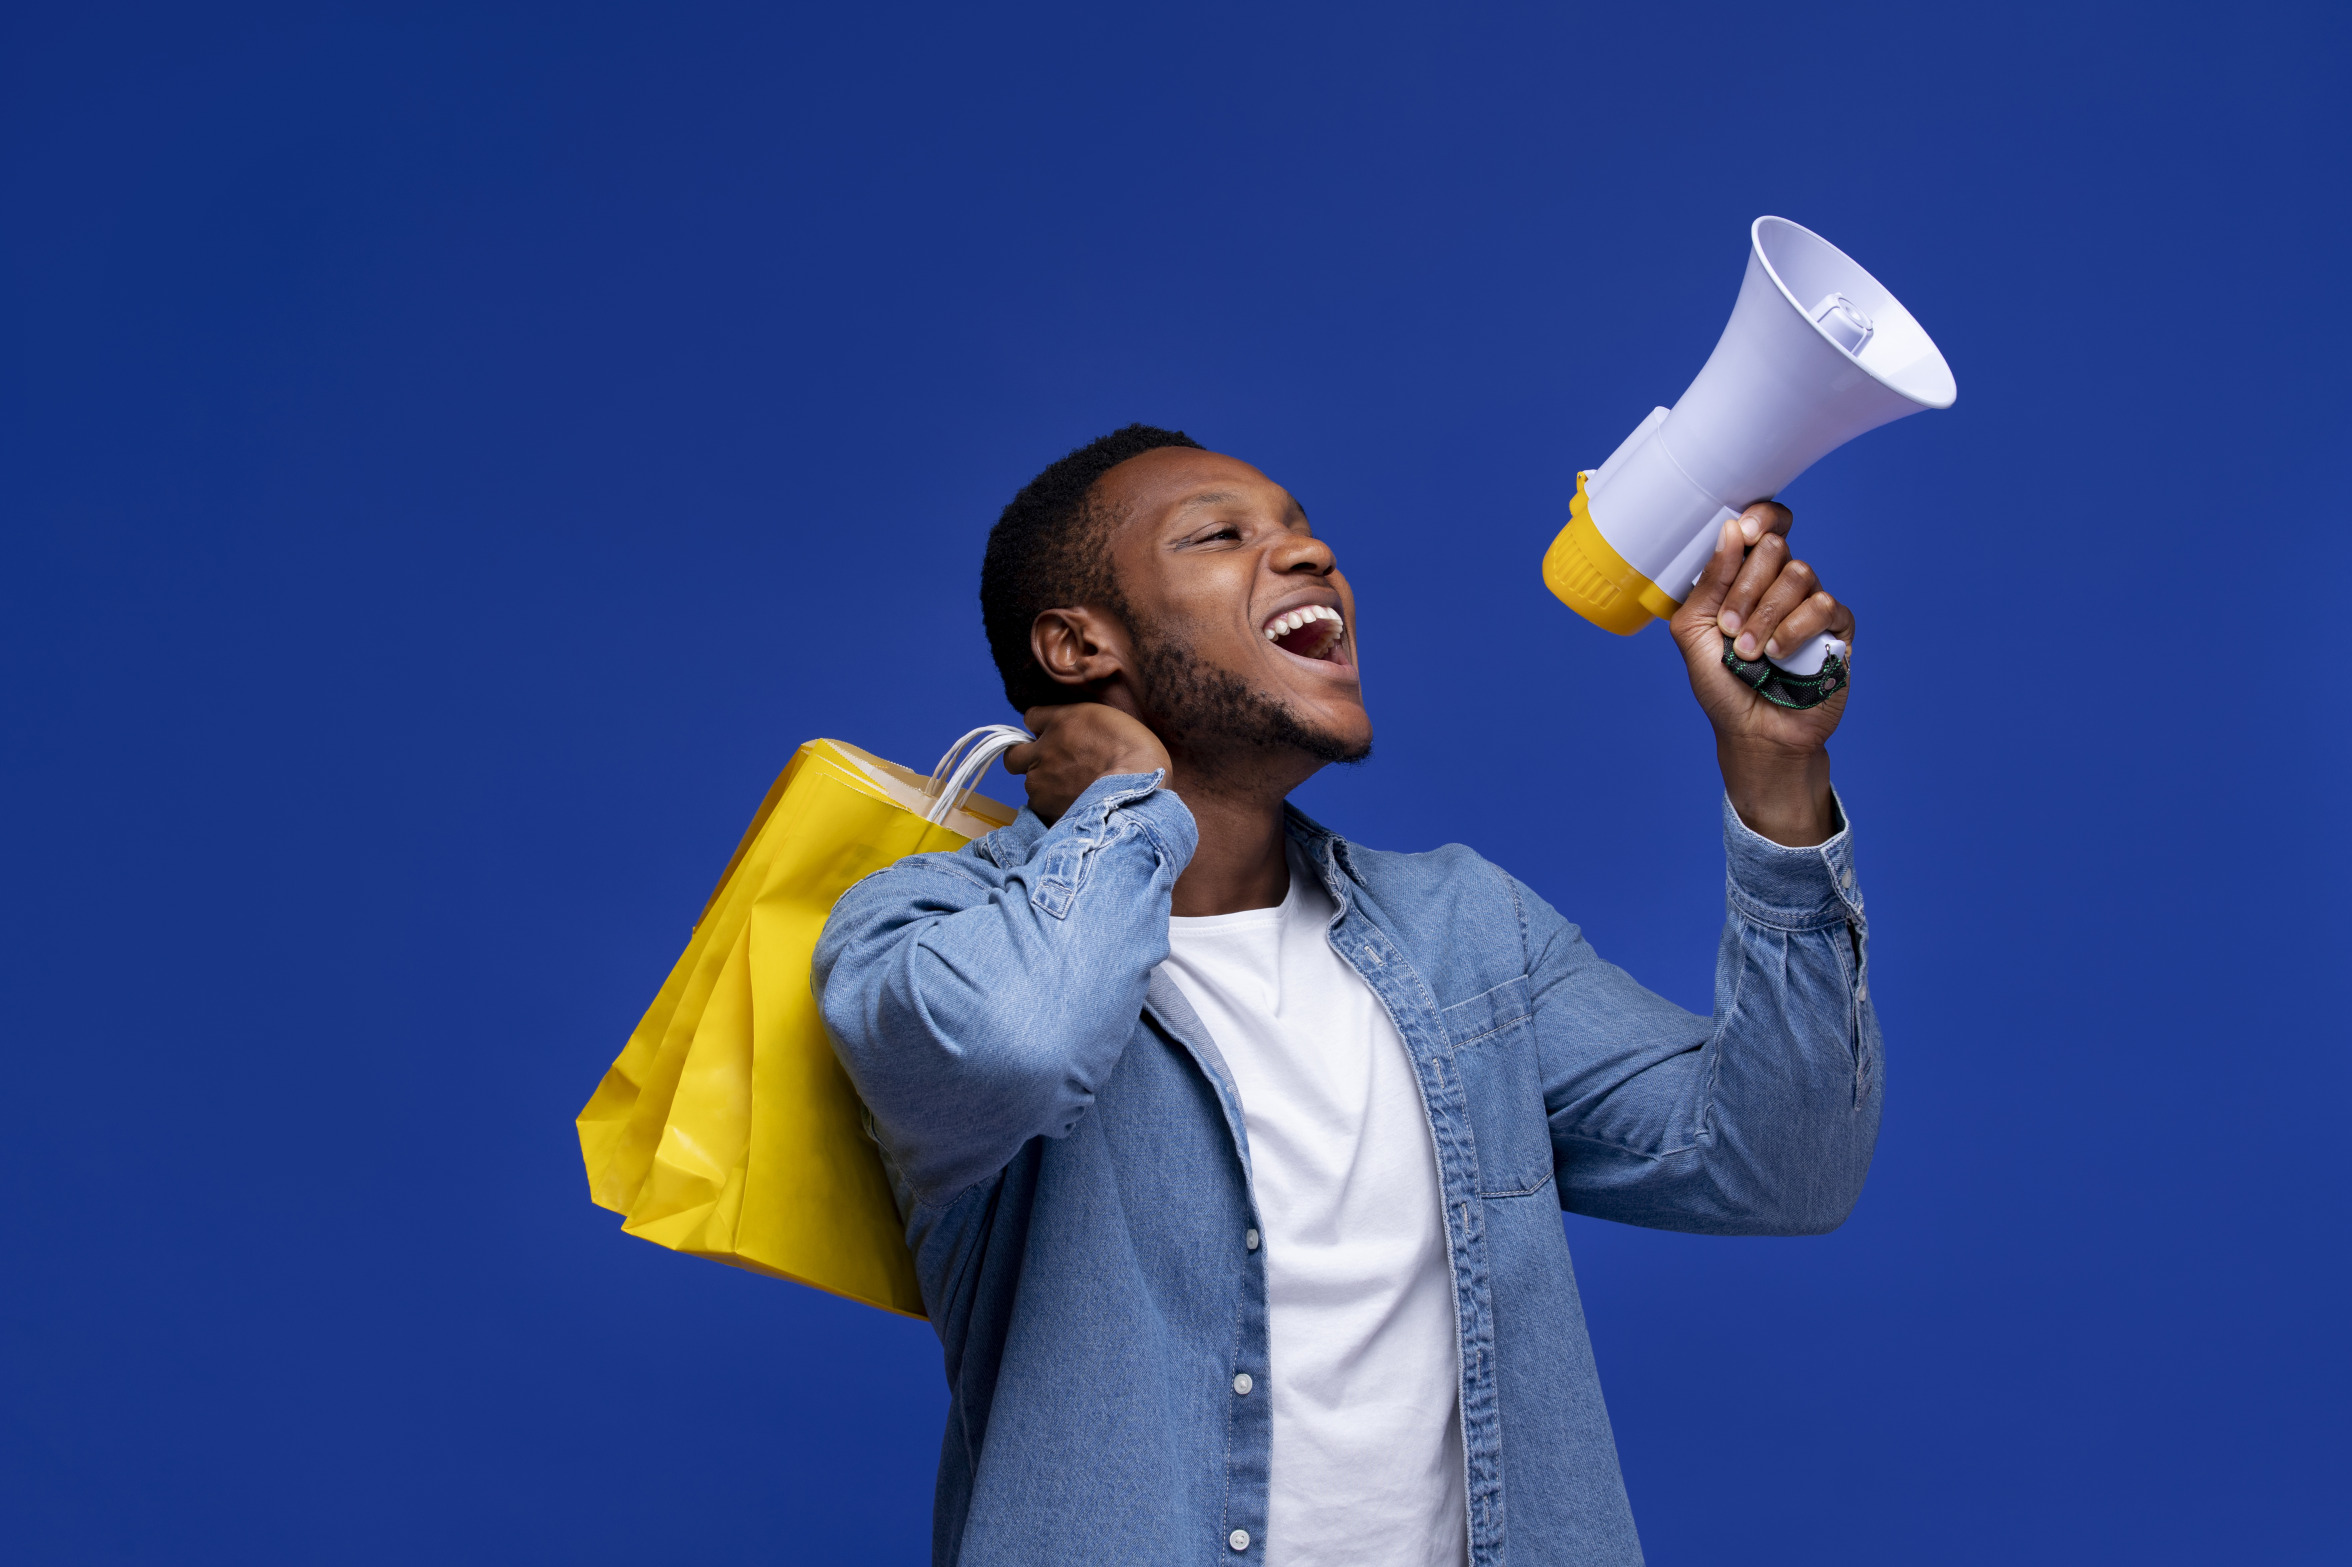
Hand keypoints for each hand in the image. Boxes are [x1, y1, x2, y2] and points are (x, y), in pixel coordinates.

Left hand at [1002, 703, 1170, 824]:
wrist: (1140, 785)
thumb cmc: (1133, 748)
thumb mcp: (1104, 715)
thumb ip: (1073, 718)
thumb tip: (1054, 725)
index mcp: (1057, 723)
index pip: (1031, 718)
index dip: (1042, 728)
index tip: (1053, 736)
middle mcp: (1041, 753)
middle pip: (1015, 757)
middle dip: (1027, 760)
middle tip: (1053, 765)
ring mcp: (1041, 786)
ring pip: (1032, 786)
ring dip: (1046, 787)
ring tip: (1078, 790)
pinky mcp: (1049, 812)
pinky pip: (1044, 810)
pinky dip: (1057, 809)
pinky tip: (1080, 805)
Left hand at [1669, 503, 1855, 845]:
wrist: (1754, 735)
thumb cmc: (1722, 687)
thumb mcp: (1693, 634)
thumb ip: (1708, 584)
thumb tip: (1730, 531)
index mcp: (1747, 579)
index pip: (1764, 526)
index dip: (1761, 518)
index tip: (1744, 533)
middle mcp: (1781, 585)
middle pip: (1776, 548)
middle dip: (1747, 587)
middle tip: (1729, 628)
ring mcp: (1811, 605)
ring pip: (1800, 574)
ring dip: (1766, 615)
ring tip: (1750, 653)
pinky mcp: (1837, 629)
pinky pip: (1823, 605)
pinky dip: (1795, 629)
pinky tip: (1780, 655)